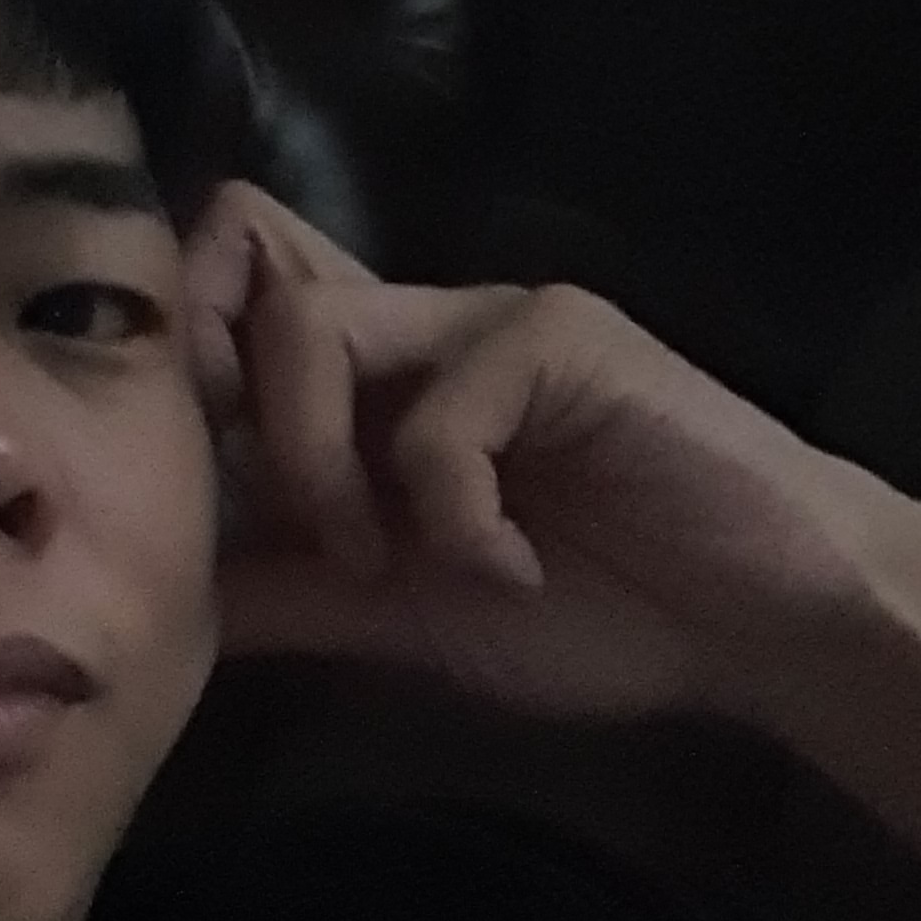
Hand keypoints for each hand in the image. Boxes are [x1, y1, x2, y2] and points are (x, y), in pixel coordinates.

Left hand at [181, 181, 907, 725]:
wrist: (752, 626)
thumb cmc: (593, 615)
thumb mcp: (402, 621)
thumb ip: (292, 596)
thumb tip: (167, 602)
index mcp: (369, 390)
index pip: (237, 312)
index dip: (188, 383)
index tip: (208, 518)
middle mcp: (413, 334)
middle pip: (249, 294)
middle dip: (241, 435)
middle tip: (313, 549)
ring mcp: (485, 323)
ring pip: (316, 330)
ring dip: (323, 468)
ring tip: (390, 566)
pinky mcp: (560, 336)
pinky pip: (441, 409)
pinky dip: (455, 516)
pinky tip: (513, 574)